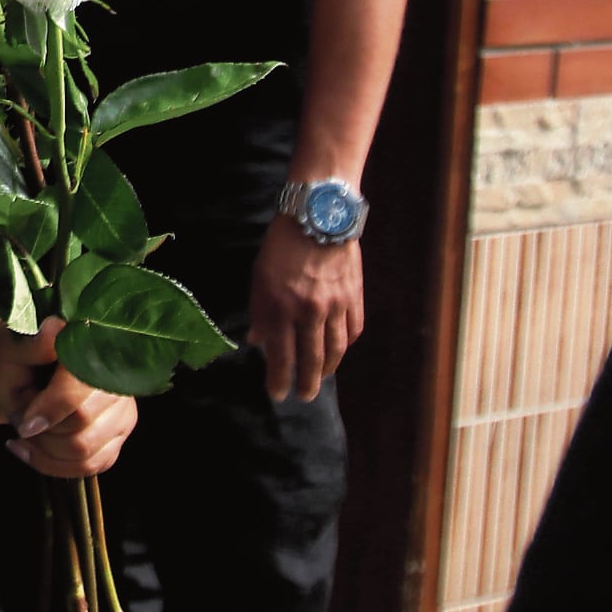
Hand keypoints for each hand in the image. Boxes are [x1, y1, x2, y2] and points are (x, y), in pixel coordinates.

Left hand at [0, 314, 136, 477]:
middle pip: (83, 424)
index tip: (24, 425)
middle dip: (43, 432)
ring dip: (45, 451)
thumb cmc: (11, 359)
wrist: (14, 375)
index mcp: (92, 344)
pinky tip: (31, 451)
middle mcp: (118, 375)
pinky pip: (92, 465)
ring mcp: (123, 406)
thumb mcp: (9, 348)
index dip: (51, 410)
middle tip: (21, 422)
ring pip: (86, 451)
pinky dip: (54, 465)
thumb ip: (30, 343)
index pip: (82, 388)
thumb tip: (53, 329)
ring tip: (25, 434)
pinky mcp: (119, 432)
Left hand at [247, 213, 363, 406]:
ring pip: (335, 350)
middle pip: (310, 360)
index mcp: (280, 307)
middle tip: (304, 396)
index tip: (278, 394)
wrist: (318, 215)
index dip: (279, 379)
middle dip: (306, 383)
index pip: (280, 356)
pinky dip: (346, 345)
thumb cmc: (282, 245)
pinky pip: (353, 330)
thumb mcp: (259, 277)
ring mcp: (335, 306)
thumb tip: (257, 341)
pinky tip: (339, 351)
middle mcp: (309, 312)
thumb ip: (260, 312)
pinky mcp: (354, 297)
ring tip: (321, 378)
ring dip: (328, 369)